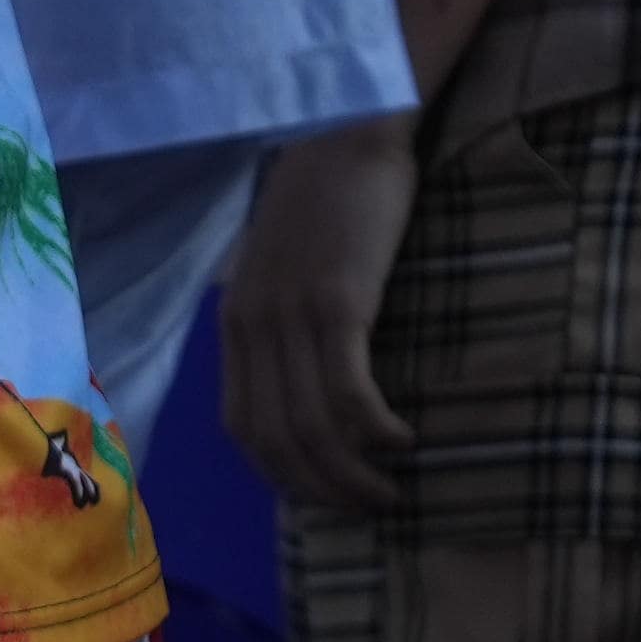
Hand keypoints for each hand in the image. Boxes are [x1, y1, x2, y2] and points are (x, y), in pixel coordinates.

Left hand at [216, 122, 423, 513]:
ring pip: (313, 428)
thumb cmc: (327, 202)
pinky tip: (404, 438)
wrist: (349, 133)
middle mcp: (253, 326)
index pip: (240, 426)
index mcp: (235, 321)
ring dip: (354, 474)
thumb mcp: (283, 267)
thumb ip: (282, 321)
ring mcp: (292, 316)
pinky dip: (376, 431)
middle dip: (322, 490)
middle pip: (277, 440)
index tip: (321, 498)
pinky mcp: (337, 303)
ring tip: (393, 489)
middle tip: (369, 508)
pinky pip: (350, 393)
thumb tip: (307, 386)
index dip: (280, 475)